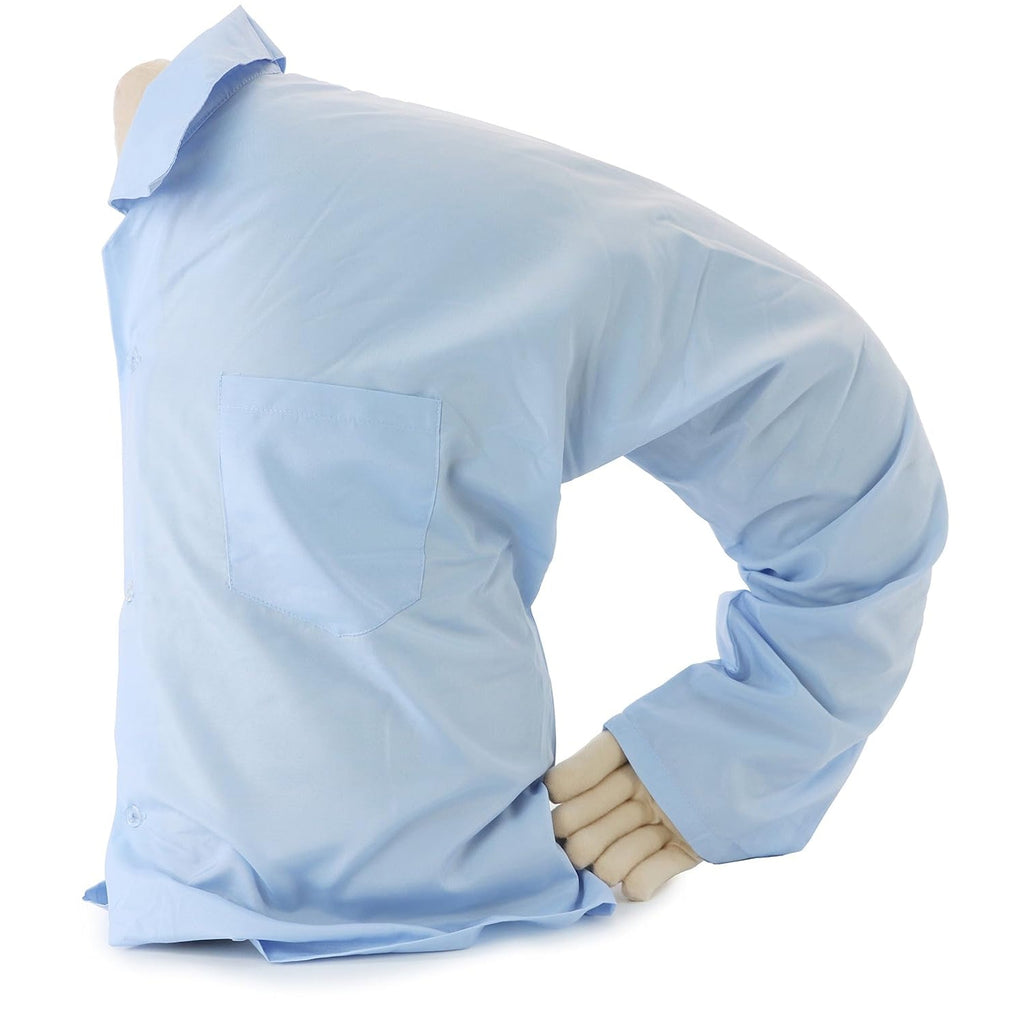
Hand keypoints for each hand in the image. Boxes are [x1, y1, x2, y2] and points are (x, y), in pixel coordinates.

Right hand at [543, 728, 702, 900]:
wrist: (771, 741)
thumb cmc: (700, 724)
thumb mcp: (639, 729)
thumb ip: (594, 757)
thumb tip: (550, 789)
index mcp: (620, 759)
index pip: (571, 792)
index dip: (569, 805)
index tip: (568, 804)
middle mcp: (634, 793)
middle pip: (583, 834)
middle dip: (584, 837)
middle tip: (592, 833)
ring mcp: (660, 822)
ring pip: (611, 861)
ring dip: (612, 859)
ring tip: (635, 842)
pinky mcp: (688, 848)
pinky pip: (647, 878)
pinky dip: (639, 882)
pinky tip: (636, 878)